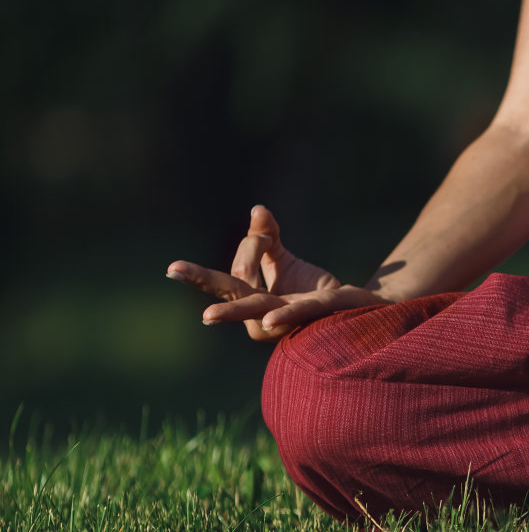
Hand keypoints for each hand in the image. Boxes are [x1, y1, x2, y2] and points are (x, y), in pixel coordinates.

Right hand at [165, 206, 385, 340]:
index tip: (269, 235)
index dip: (252, 246)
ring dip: (232, 310)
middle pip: (230, 292)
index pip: (238, 268)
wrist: (352, 308)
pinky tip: (270, 322)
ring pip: (254, 306)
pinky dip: (282, 316)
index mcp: (253, 300)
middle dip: (201, 280)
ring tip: (208, 315)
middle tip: (172, 268)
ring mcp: (285, 320)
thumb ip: (266, 237)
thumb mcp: (284, 259)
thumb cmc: (311, 290)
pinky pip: (294, 314)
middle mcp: (263, 315)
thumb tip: (257, 209)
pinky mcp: (312, 316)